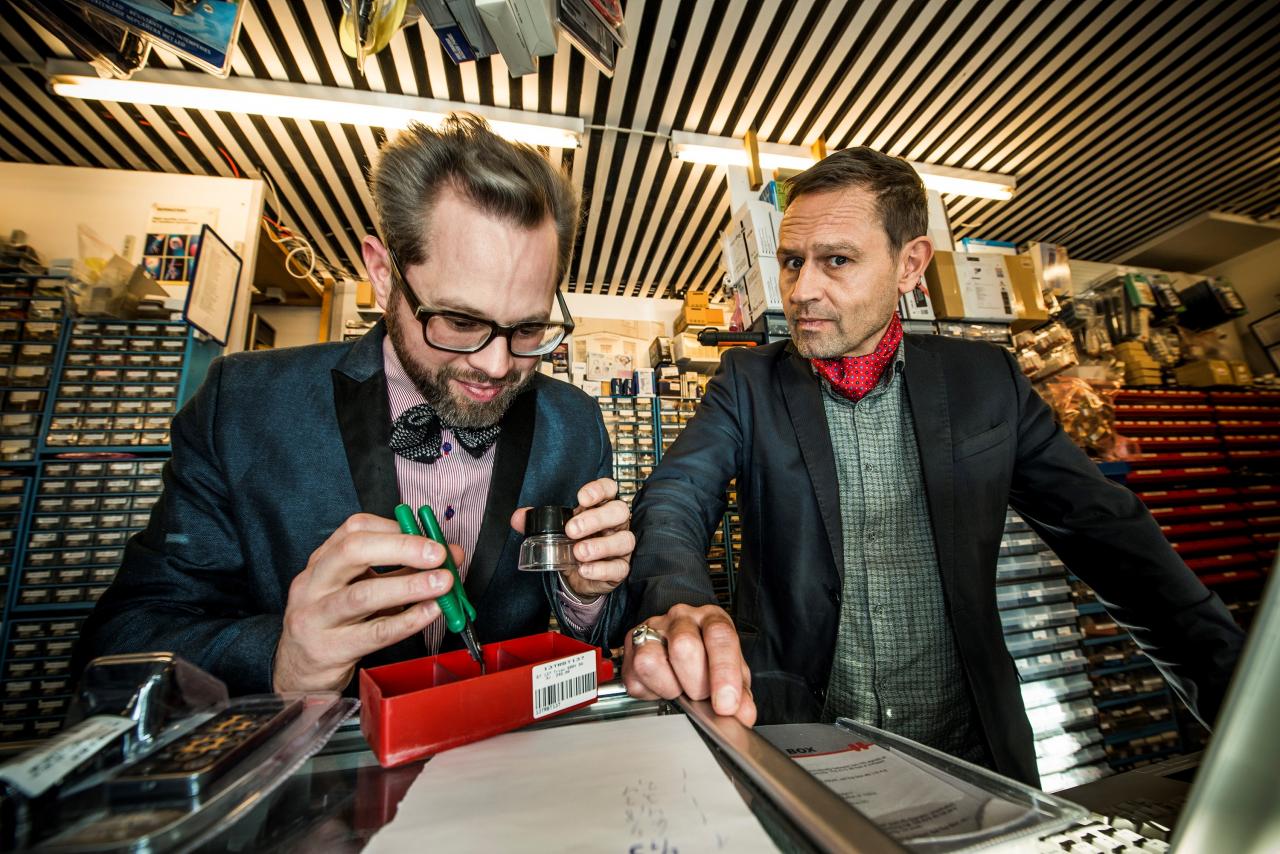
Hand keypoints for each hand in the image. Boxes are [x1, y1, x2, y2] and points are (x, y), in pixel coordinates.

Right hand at [273, 513, 460, 692]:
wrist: (299, 672)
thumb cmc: (334, 623)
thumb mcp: (357, 589)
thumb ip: (400, 570)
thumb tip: (448, 555)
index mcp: (321, 561)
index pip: (355, 529)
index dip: (396, 528)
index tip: (429, 536)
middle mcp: (312, 584)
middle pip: (353, 552)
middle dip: (402, 548)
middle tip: (438, 555)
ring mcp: (316, 617)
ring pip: (362, 594)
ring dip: (409, 586)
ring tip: (443, 583)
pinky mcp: (329, 649)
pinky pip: (374, 632)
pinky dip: (408, 620)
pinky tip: (431, 612)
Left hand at [510, 477, 632, 599]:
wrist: (579, 575)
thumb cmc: (573, 543)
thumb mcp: (555, 530)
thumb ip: (535, 522)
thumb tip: (517, 518)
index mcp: (601, 507)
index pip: (609, 489)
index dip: (599, 490)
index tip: (581, 498)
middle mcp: (617, 524)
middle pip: (619, 512)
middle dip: (596, 519)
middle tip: (572, 530)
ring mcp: (622, 546)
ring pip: (624, 540)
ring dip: (601, 546)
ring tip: (578, 552)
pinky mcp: (621, 568)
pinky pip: (620, 568)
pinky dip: (601, 569)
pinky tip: (584, 570)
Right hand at [622, 604, 755, 725]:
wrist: (679, 638)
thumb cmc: (708, 653)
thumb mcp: (731, 669)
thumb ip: (739, 691)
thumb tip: (743, 713)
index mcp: (711, 618)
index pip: (719, 636)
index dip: (724, 673)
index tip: (726, 704)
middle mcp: (681, 618)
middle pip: (683, 646)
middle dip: (695, 683)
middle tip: (700, 694)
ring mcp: (652, 629)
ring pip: (650, 659)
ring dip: (669, 686)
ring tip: (679, 689)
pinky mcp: (631, 646)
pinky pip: (635, 678)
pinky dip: (651, 692)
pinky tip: (663, 686)